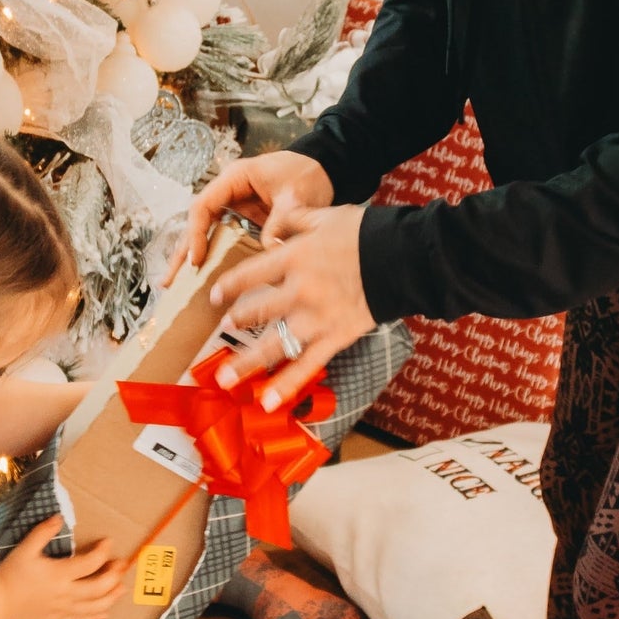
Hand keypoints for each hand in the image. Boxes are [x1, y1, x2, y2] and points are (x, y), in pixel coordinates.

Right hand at [0, 516, 123, 618]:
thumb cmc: (10, 574)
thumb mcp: (25, 549)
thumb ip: (43, 532)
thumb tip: (59, 517)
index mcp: (59, 574)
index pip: (91, 562)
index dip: (103, 551)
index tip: (108, 542)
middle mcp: (65, 594)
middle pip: (100, 587)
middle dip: (114, 575)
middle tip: (121, 565)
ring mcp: (63, 609)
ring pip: (96, 607)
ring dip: (112, 597)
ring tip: (121, 589)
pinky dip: (96, 616)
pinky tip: (105, 612)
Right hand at [162, 151, 334, 286]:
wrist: (324, 170)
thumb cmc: (307, 174)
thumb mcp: (295, 195)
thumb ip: (281, 219)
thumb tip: (268, 248)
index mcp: (234, 179)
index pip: (203, 206)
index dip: (196, 234)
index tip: (196, 259)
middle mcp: (228, 194)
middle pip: (196, 224)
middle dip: (182, 253)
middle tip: (169, 281)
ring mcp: (235, 209)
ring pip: (206, 235)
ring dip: (192, 260)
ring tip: (176, 287)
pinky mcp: (245, 224)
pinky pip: (224, 243)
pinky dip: (214, 261)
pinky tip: (206, 282)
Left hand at [206, 205, 375, 410]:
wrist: (403, 258)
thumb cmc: (366, 234)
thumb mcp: (325, 216)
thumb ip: (295, 218)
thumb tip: (277, 217)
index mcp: (293, 259)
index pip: (249, 274)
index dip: (228, 286)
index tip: (216, 295)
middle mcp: (298, 292)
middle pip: (258, 311)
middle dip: (238, 321)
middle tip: (225, 327)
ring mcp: (315, 319)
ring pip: (274, 345)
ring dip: (247, 363)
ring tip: (225, 378)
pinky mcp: (334, 339)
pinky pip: (306, 366)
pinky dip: (286, 386)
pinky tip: (268, 402)